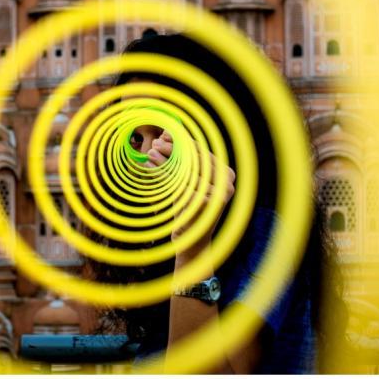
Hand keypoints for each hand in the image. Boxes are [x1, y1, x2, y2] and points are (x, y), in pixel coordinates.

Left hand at [142, 130, 235, 245]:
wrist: (192, 243)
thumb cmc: (188, 209)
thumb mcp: (189, 183)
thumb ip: (183, 162)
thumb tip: (167, 134)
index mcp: (228, 175)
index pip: (204, 153)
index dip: (184, 142)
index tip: (166, 135)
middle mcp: (228, 184)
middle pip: (195, 159)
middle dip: (173, 149)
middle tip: (156, 143)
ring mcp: (219, 194)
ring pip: (186, 170)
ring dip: (165, 159)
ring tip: (150, 152)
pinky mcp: (205, 203)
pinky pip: (180, 184)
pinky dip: (164, 173)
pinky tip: (151, 167)